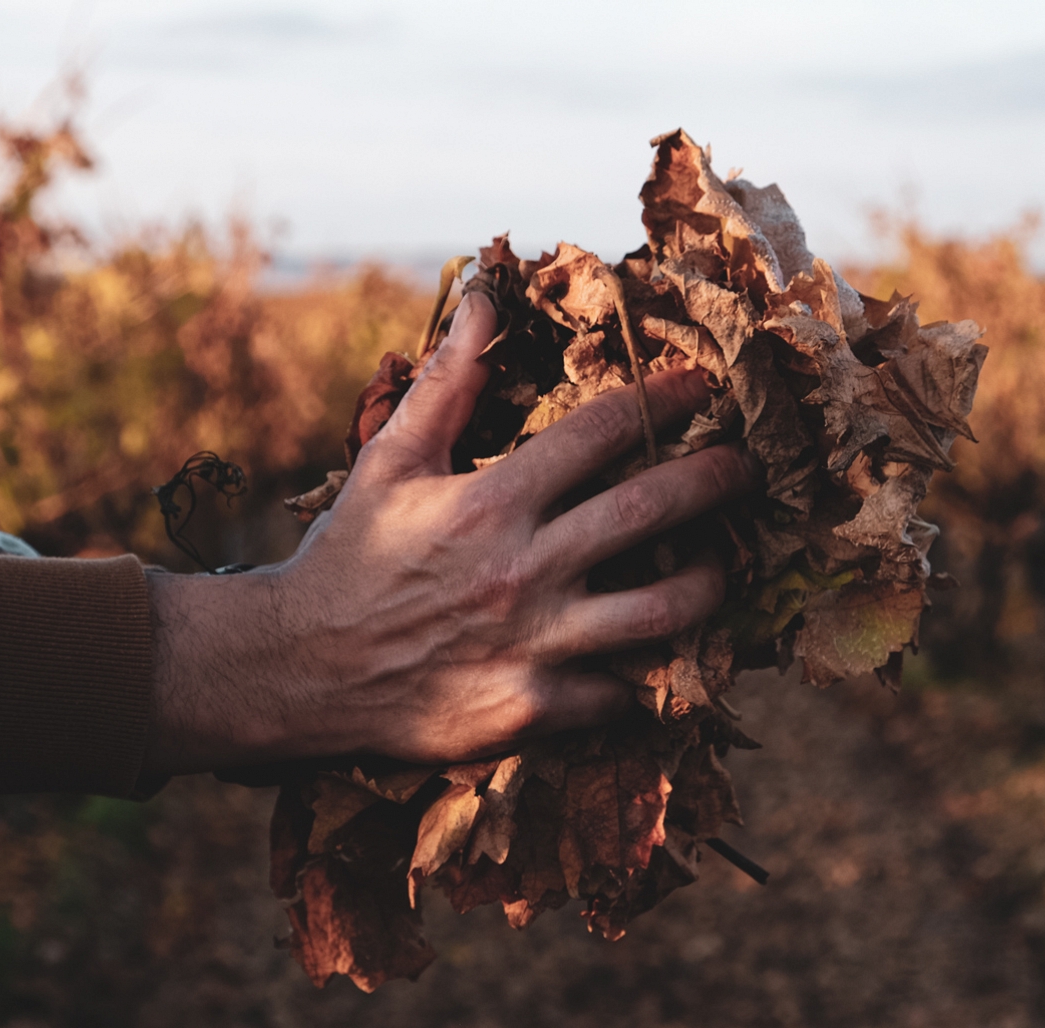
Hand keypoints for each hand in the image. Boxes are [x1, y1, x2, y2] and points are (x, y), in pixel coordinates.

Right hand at [144, 292, 757, 772]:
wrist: (297, 670)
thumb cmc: (347, 558)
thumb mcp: (389, 462)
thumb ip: (446, 384)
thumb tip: (484, 301)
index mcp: (490, 500)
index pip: (599, 434)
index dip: (659, 400)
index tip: (700, 386)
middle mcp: (523, 568)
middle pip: (651, 512)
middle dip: (714, 479)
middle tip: (747, 466)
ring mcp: (533, 643)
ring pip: (660, 610)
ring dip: (707, 583)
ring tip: (724, 567)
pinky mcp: (531, 709)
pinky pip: (617, 693)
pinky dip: (642, 674)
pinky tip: (661, 658)